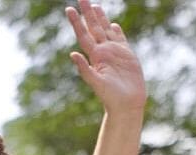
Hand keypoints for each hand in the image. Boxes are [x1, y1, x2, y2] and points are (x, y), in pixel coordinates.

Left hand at [66, 0, 146, 115]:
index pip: (83, 34)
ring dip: (99, 18)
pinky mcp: (126, 55)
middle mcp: (103, 51)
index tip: (69, 9)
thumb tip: (73, 54)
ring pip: (105, 30)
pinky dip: (115, 31)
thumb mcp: (96, 82)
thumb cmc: (110, 97)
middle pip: (93, 27)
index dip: (76, 22)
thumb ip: (85, 69)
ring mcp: (115, 52)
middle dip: (87, 13)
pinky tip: (111, 24)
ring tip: (93, 6)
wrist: (126, 104)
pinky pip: (120, 39)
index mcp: (95, 56)